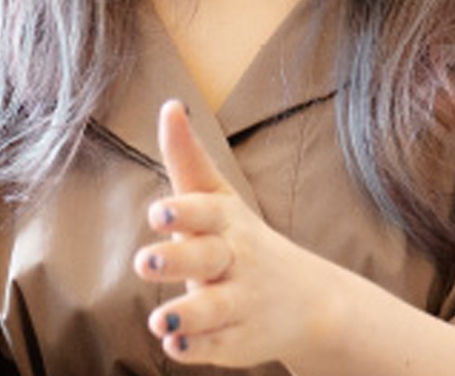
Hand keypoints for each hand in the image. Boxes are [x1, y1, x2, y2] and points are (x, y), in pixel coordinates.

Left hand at [131, 99, 343, 368]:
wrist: (309, 302)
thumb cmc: (239, 238)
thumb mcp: (217, 196)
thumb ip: (187, 157)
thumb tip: (169, 105)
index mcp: (225, 223)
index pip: (205, 213)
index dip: (183, 212)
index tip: (157, 213)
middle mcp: (235, 262)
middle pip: (207, 259)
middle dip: (178, 260)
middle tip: (145, 263)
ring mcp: (240, 303)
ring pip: (215, 308)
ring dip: (188, 314)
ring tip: (161, 320)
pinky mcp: (239, 340)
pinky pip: (219, 346)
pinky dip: (199, 349)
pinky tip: (175, 347)